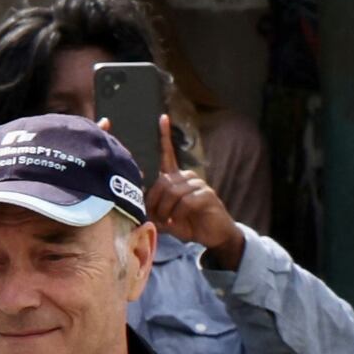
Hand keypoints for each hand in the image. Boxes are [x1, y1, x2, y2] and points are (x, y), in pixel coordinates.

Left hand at [146, 119, 246, 271]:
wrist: (214, 235)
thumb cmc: (188, 224)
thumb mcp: (166, 217)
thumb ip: (154, 208)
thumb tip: (139, 203)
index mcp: (177, 179)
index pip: (169, 154)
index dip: (165, 137)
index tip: (162, 118)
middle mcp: (188, 177)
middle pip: (162, 181)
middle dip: (154, 202)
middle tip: (156, 218)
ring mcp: (199, 184)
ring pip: (172, 191)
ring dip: (165, 211)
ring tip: (167, 222)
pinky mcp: (207, 194)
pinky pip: (185, 201)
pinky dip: (177, 214)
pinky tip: (178, 221)